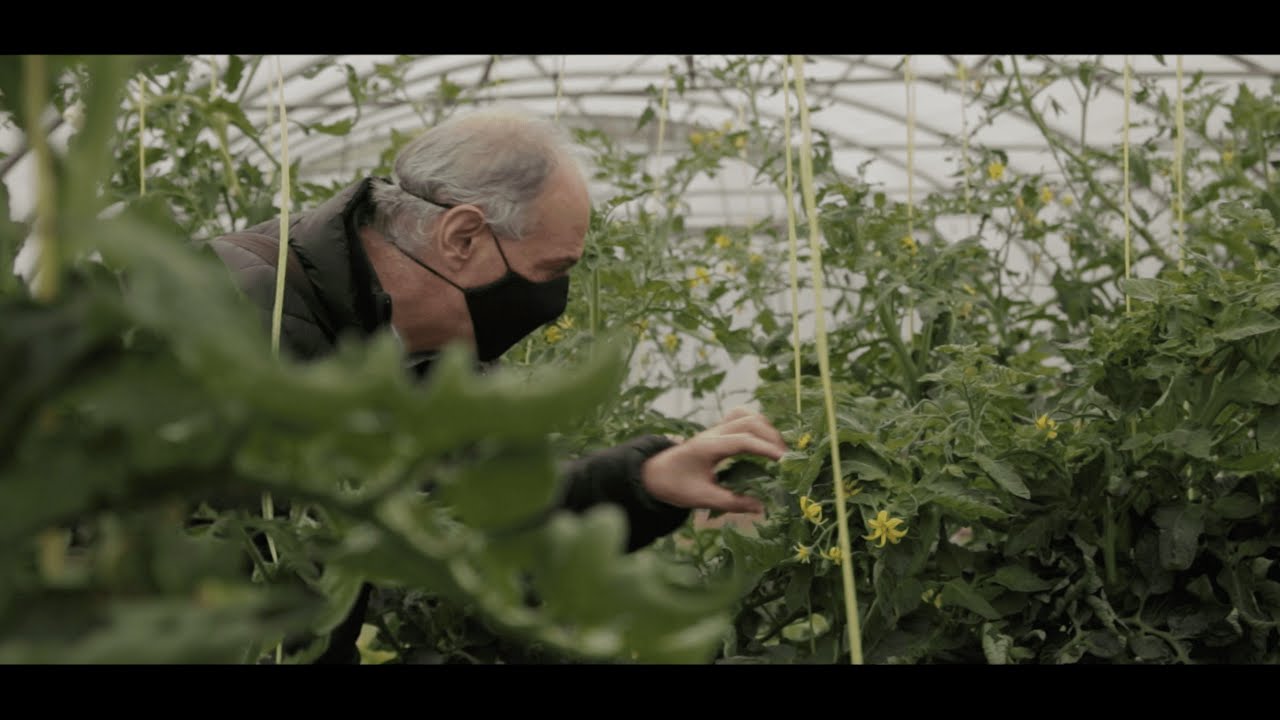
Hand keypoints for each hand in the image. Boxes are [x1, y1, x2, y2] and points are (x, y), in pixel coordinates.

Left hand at [640, 406, 787, 514]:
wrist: (654, 474)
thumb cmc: (676, 486)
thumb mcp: (702, 498)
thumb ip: (732, 502)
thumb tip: (761, 507)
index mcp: (708, 447)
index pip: (743, 441)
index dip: (765, 449)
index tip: (784, 461)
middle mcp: (713, 433)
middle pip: (749, 422)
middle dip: (771, 437)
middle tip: (787, 459)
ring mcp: (715, 428)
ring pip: (746, 415)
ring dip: (766, 428)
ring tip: (779, 449)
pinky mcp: (717, 430)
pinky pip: (740, 416)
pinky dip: (757, 423)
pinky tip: (765, 439)